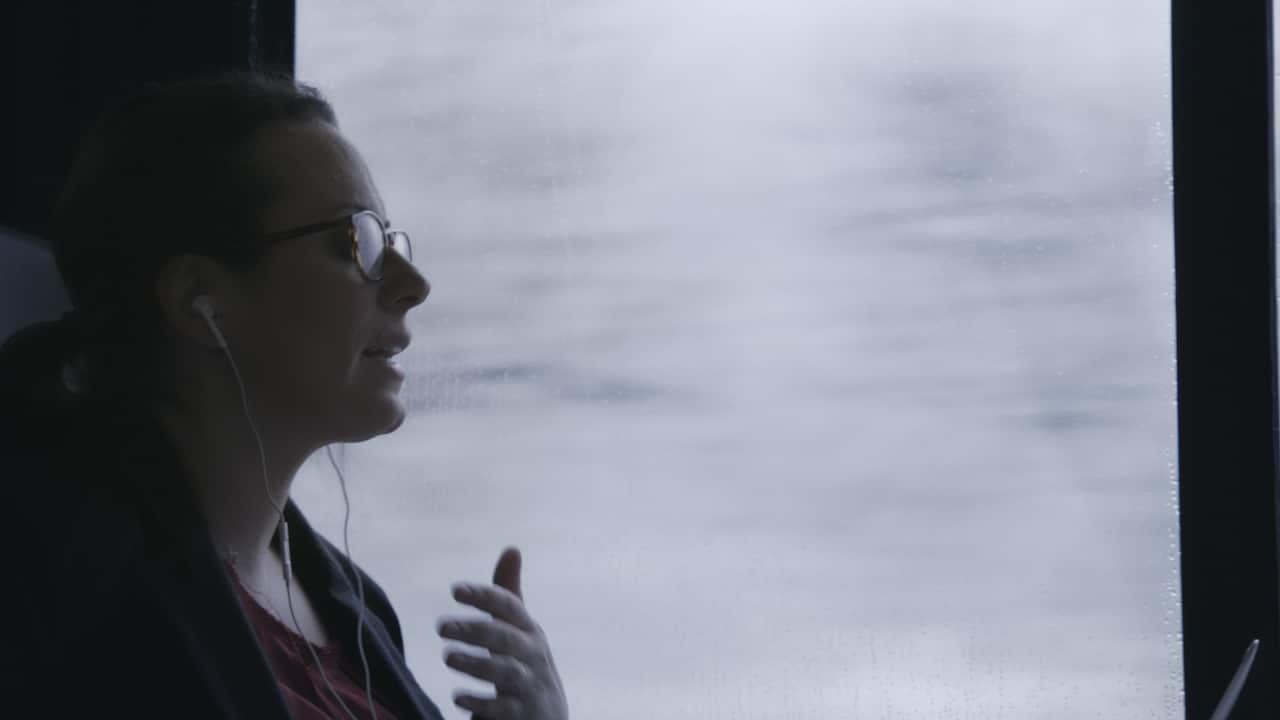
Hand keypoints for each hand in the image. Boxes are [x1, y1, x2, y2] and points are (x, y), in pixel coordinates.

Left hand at [438, 546, 569, 719]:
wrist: (549, 714)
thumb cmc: (526, 662)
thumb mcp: (520, 629)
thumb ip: (508, 594)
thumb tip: (512, 548)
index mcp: (528, 630)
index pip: (509, 606)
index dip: (484, 596)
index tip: (455, 590)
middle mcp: (532, 655)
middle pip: (506, 638)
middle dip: (475, 629)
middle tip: (441, 627)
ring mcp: (530, 685)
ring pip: (506, 671)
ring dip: (476, 663)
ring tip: (448, 656)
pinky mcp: (524, 714)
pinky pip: (504, 708)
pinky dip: (481, 703)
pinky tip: (458, 697)